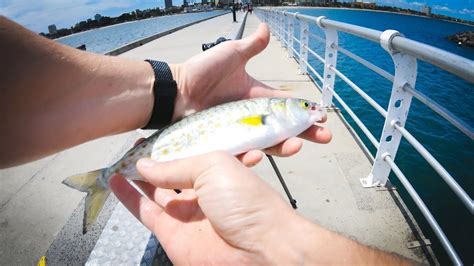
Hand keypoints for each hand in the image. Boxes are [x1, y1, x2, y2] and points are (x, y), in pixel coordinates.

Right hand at [110, 151, 311, 263]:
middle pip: (170, 173)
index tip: (151, 134)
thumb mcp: (213, 167)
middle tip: (131, 146)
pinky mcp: (172, 233)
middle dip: (151, 160)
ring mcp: (187, 213)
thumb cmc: (247, 200)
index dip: (169, 146)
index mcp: (218, 170)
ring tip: (118, 159)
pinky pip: (145, 211)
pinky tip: (114, 180)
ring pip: (155, 191)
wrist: (260, 249)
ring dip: (136, 176)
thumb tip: (145, 165)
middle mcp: (202, 191)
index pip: (188, 154)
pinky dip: (128, 197)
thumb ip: (176, 166)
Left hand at [169, 23, 330, 163]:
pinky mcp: (224, 145)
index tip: (323, 114)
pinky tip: (258, 155)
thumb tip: (266, 27)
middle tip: (325, 136)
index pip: (288, 106)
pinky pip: (239, 154)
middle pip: (284, 129)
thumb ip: (251, 46)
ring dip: (284, 146)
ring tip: (296, 146)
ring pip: (266, 144)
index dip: (305, 111)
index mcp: (258, 98)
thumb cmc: (201, 71)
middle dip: (306, 133)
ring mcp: (239, 133)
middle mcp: (252, 118)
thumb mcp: (230, 54)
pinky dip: (249, 156)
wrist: (175, 90)